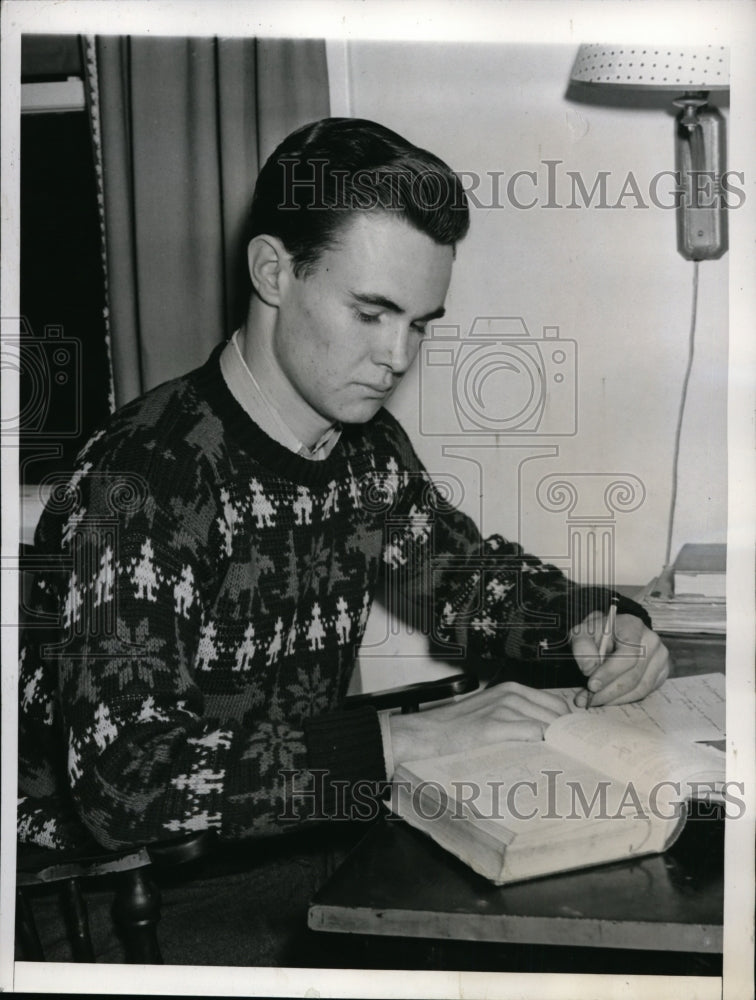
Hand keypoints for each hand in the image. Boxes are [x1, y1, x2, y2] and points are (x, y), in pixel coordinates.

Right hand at [389, 681, 569, 766]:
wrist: (428, 734)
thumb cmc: (461, 728)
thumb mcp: (494, 711)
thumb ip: (521, 716)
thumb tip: (554, 734)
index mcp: (513, 689)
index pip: (558, 705)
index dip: (568, 725)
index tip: (574, 743)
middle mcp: (511, 694)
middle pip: (557, 716)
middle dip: (566, 735)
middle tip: (571, 756)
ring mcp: (502, 708)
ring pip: (547, 726)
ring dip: (555, 744)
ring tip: (559, 762)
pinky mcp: (493, 726)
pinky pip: (531, 735)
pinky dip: (539, 749)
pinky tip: (538, 761)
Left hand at [570, 612, 669, 707]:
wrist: (613, 632)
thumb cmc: (598, 633)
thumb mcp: (582, 633)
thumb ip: (582, 647)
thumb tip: (589, 668)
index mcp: (633, 626)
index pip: (628, 655)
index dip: (609, 673)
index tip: (591, 685)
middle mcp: (652, 641)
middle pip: (633, 675)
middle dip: (607, 691)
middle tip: (586, 699)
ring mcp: (660, 658)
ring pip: (639, 688)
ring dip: (614, 698)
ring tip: (594, 700)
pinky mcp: (661, 672)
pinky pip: (644, 692)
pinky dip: (624, 698)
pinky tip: (608, 698)